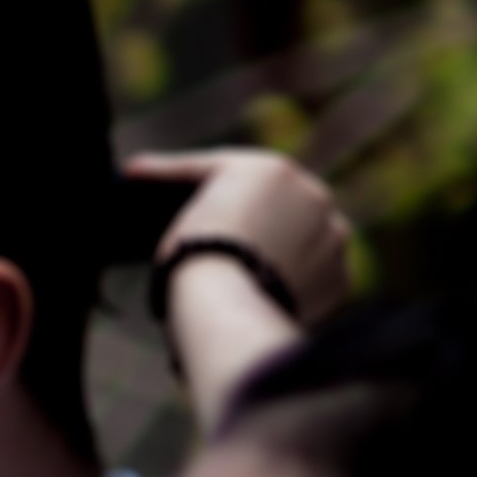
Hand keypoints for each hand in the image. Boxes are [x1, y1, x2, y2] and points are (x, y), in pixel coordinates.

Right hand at [132, 147, 356, 328]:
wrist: (225, 308)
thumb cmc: (192, 261)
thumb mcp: (183, 222)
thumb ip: (204, 212)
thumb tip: (207, 223)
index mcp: (269, 168)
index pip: (216, 168)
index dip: (171, 174)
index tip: (136, 174)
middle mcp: (312, 193)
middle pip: (270, 203)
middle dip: (244, 215)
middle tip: (211, 233)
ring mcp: (333, 235)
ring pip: (298, 238)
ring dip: (275, 248)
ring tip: (241, 274)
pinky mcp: (340, 276)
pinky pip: (311, 274)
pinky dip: (290, 281)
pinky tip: (262, 295)